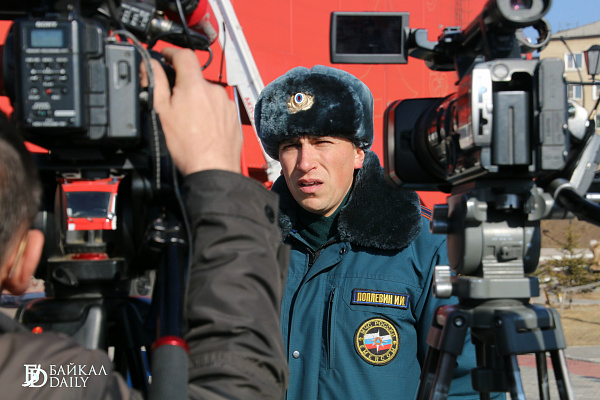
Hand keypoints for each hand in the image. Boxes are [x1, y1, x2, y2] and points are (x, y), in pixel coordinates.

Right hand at [141, 48, 241, 174]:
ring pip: (207, 94)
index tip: (165, 56)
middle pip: (195, 78)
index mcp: (195, 86)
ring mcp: (226, 104)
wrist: (213, 169)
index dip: (171, 52)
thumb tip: (151, 66)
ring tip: (188, 123)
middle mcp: (214, 91)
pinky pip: (218, 107)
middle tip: (172, 104)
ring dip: (197, 101)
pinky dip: (209, 113)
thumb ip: (156, 83)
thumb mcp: (162, 112)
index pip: (184, 55)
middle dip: (183, 86)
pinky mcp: (233, 116)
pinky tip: (202, 129)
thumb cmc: (187, 147)